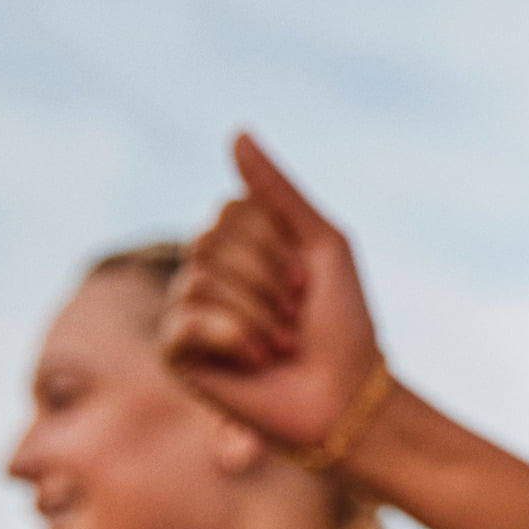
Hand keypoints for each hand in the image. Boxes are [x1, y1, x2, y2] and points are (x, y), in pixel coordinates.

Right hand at [161, 133, 387, 453]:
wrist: (350, 395)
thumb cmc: (343, 325)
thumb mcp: (323, 244)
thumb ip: (277, 191)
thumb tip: (236, 132)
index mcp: (238, 245)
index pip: (231, 209)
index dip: (278, 244)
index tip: (307, 280)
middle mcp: (207, 273)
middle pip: (211, 239)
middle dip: (269, 279)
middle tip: (295, 316)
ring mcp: (189, 312)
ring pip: (199, 278)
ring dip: (259, 313)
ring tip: (281, 344)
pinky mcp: (178, 354)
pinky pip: (186, 320)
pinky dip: (234, 337)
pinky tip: (257, 361)